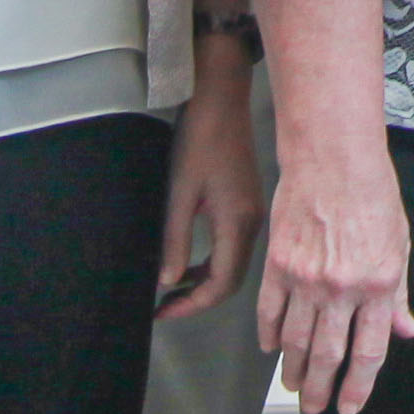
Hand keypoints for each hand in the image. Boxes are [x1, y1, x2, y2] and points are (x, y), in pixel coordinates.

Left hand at [154, 75, 264, 320]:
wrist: (221, 100)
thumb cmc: (197, 143)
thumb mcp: (180, 193)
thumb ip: (176, 241)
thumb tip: (169, 283)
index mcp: (238, 222)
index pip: (222, 283)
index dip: (192, 305)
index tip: (161, 313)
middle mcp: (253, 223)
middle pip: (232, 279)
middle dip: (199, 299)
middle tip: (163, 308)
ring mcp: (253, 213)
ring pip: (233, 265)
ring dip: (205, 283)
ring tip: (171, 290)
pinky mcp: (248, 203)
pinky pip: (233, 247)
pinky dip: (212, 263)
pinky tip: (189, 264)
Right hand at [258, 122, 413, 413]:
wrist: (333, 159)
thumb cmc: (373, 195)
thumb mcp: (399, 243)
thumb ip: (398, 293)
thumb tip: (405, 330)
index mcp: (379, 283)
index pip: (369, 350)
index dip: (358, 385)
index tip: (349, 405)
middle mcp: (342, 287)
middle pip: (328, 354)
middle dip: (321, 390)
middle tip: (315, 407)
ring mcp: (306, 279)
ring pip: (295, 342)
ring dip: (294, 370)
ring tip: (294, 386)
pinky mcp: (277, 267)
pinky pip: (269, 314)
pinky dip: (270, 336)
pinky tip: (273, 348)